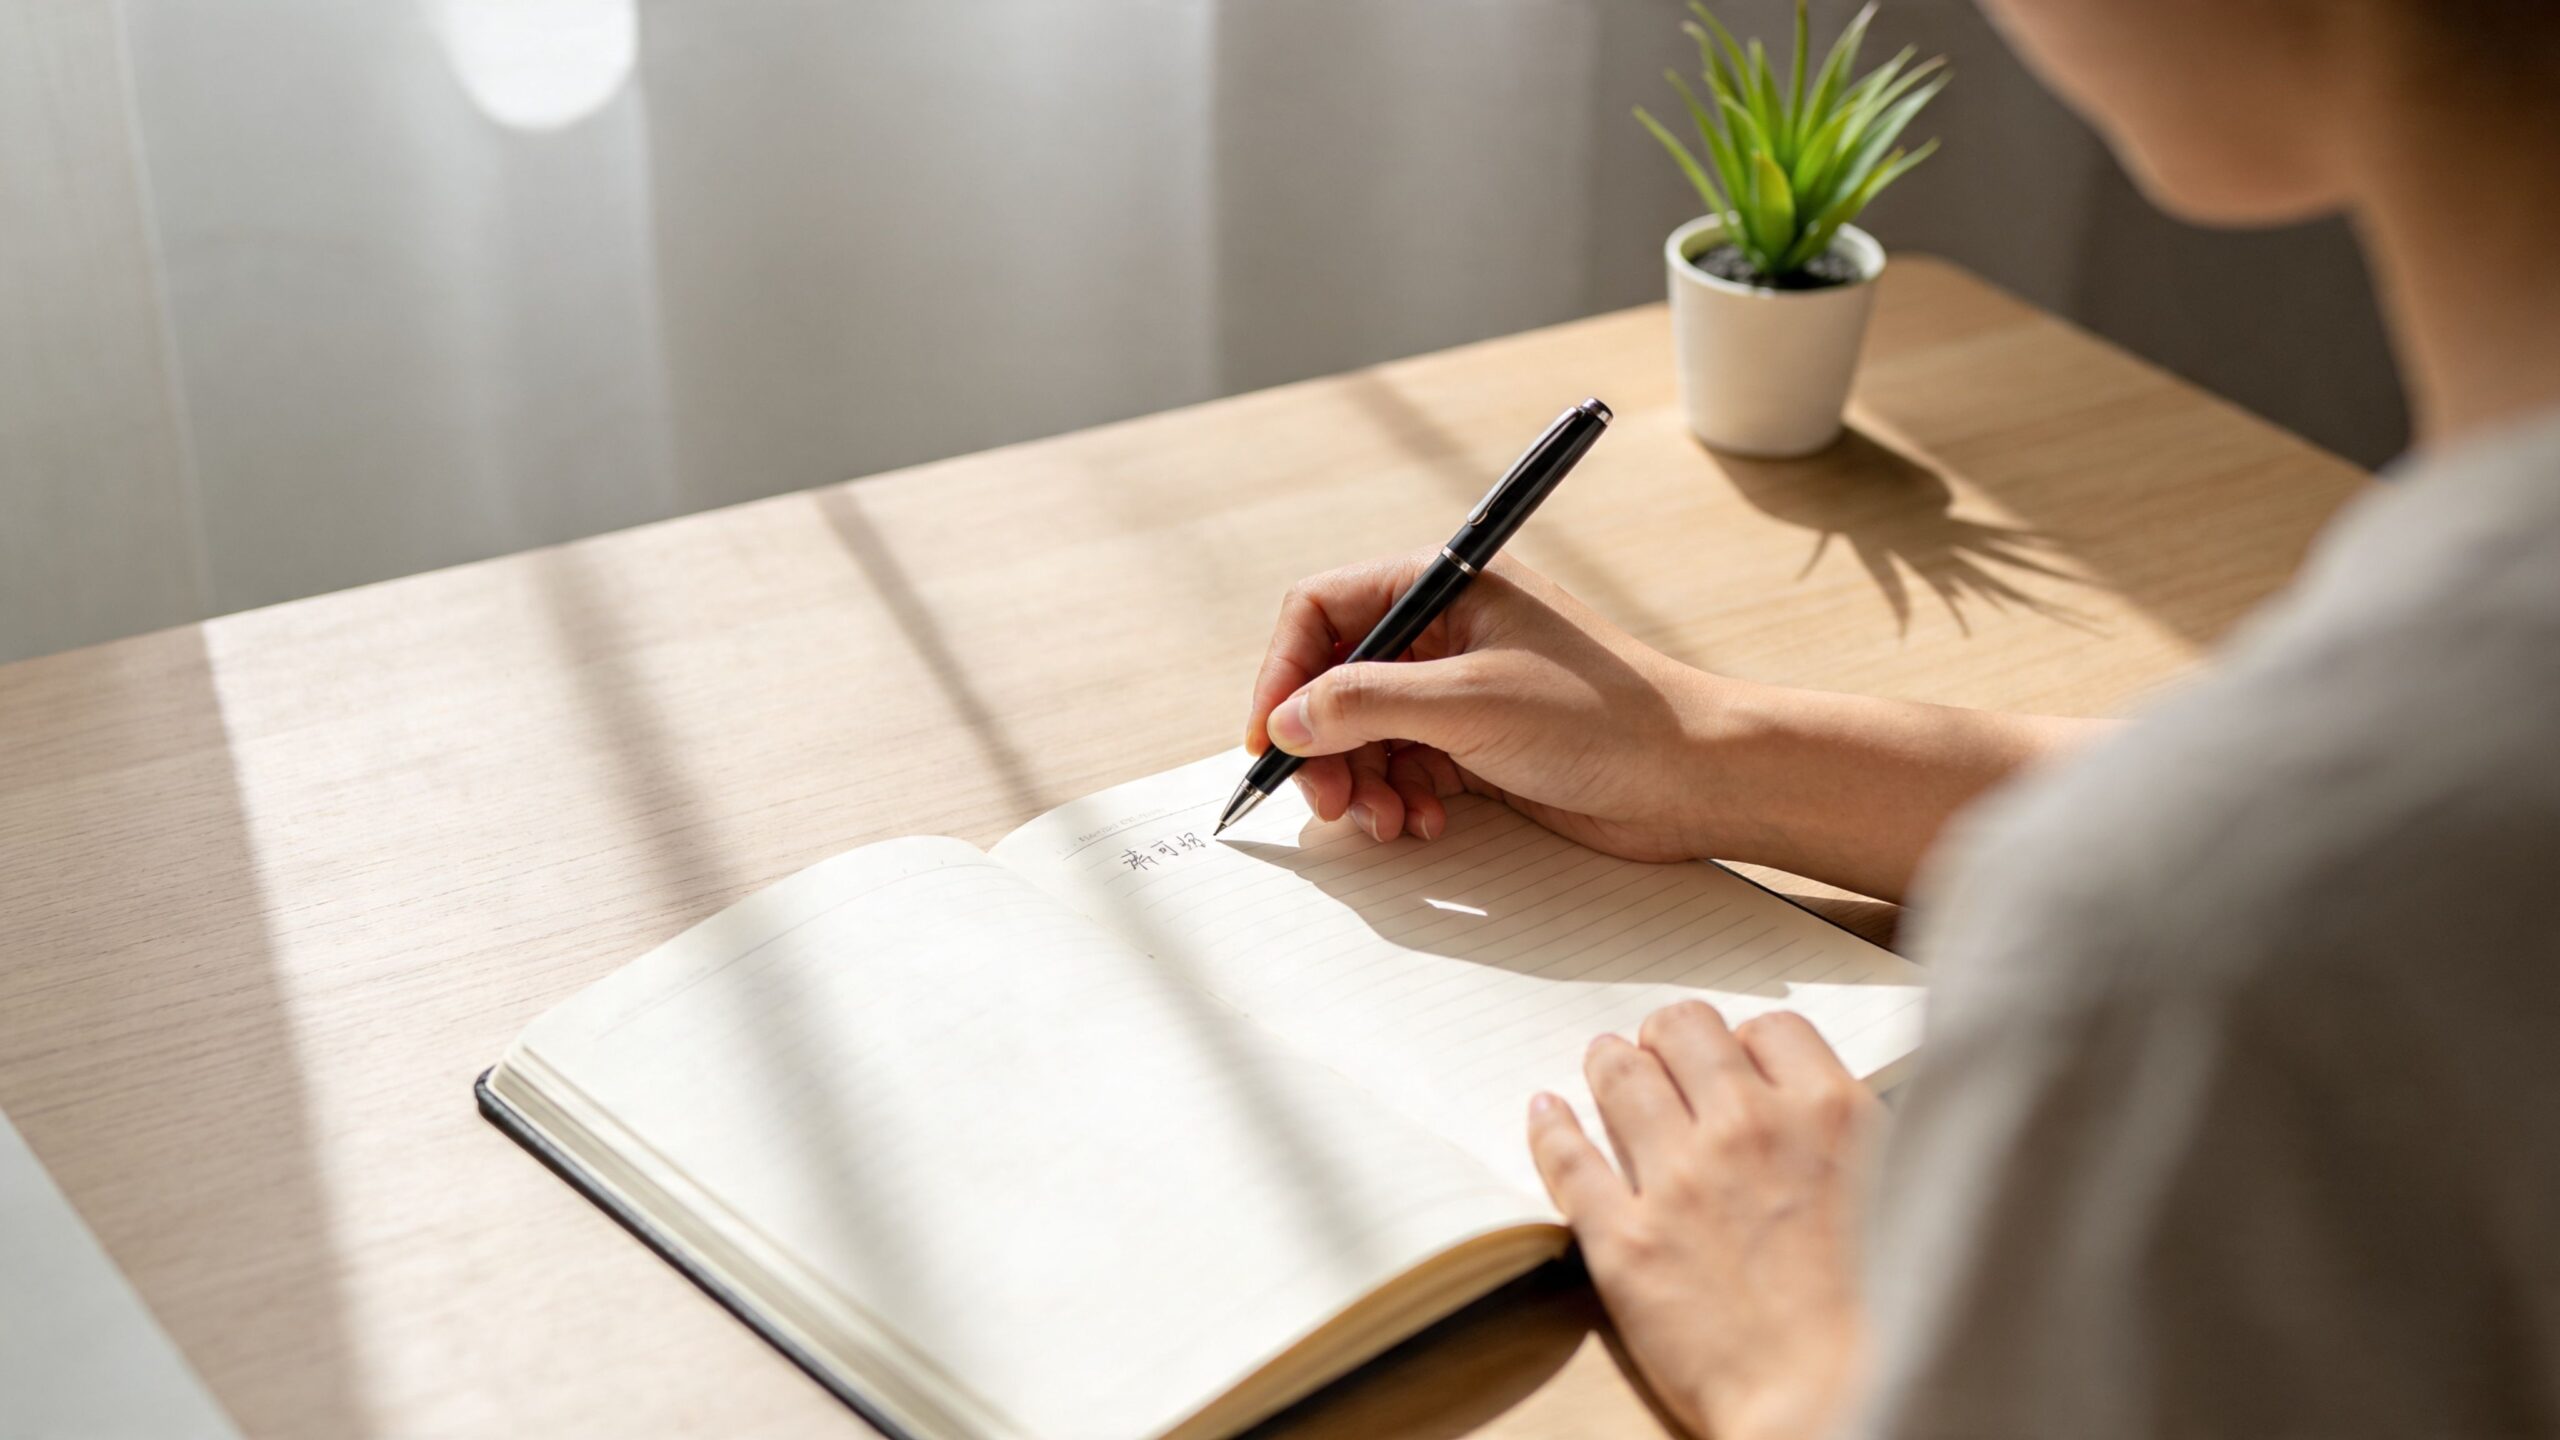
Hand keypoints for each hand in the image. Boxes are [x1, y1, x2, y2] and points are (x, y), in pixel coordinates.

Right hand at [1243, 550, 1724, 861]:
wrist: (1695, 777)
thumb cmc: (1602, 717)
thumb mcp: (1468, 703)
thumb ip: (1366, 704)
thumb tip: (1288, 720)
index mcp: (1445, 587)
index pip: (1322, 610)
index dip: (1284, 673)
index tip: (1271, 738)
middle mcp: (1446, 631)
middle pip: (1337, 680)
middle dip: (1324, 745)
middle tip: (1328, 803)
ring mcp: (1461, 690)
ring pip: (1367, 734)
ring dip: (1362, 784)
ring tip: (1387, 823)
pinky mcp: (1479, 745)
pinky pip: (1406, 770)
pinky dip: (1401, 801)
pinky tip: (1426, 825)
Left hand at [1529, 1002, 1877, 1439]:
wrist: (1838, 1404)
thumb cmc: (1885, 1318)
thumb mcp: (1900, 1198)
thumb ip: (1851, 1141)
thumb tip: (1809, 1107)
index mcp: (1828, 1115)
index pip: (1770, 1032)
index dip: (1747, 1045)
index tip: (1735, 1063)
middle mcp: (1749, 1129)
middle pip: (1686, 1032)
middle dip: (1670, 1037)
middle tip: (1661, 1052)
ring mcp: (1680, 1181)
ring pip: (1623, 1076)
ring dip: (1610, 1062)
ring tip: (1605, 1063)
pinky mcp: (1625, 1239)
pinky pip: (1568, 1157)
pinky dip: (1551, 1125)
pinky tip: (1547, 1110)